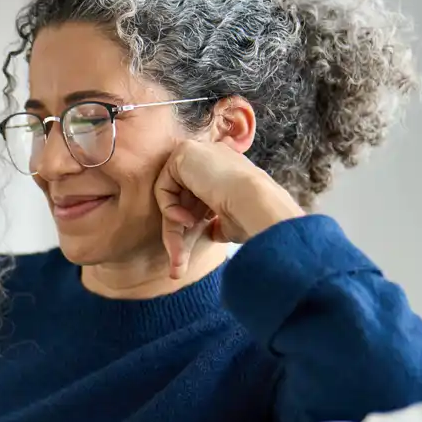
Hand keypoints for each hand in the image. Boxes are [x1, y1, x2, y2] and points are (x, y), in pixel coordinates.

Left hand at [154, 141, 305, 277]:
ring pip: (172, 197)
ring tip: (179, 257)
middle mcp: (212, 159)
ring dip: (172, 229)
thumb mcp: (229, 223)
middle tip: (177, 270)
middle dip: (176, 236)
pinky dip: (169, 208)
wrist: (258, 204)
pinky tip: (186, 221)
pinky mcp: (185, 152)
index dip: (192, 228)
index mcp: (226, 172)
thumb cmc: (251, 218)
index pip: (198, 201)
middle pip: (182, 202)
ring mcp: (199, 153)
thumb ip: (215, 223)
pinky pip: (164, 186)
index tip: (186, 259)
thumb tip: (212, 232)